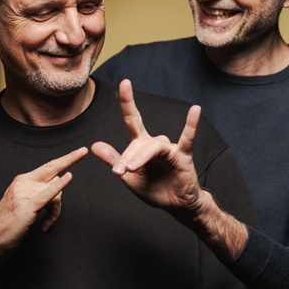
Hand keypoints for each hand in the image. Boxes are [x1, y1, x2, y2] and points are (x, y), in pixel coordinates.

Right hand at [0, 147, 87, 288]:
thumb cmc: (8, 226)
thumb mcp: (25, 205)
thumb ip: (40, 194)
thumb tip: (57, 191)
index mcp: (22, 181)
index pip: (47, 167)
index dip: (64, 159)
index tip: (78, 152)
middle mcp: (22, 183)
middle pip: (53, 173)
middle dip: (70, 159)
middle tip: (83, 151)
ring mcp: (23, 193)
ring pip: (55, 193)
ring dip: (56, 212)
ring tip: (47, 224)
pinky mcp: (27, 206)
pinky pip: (47, 194)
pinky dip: (59, 186)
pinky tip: (68, 177)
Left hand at [92, 80, 248, 259]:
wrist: (176, 205)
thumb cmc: (153, 189)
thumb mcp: (129, 177)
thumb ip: (113, 160)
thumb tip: (94, 145)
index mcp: (141, 146)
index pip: (132, 119)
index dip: (128, 101)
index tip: (125, 82)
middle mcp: (155, 143)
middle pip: (139, 140)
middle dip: (129, 155)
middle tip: (120, 171)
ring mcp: (170, 149)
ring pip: (154, 146)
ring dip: (141, 157)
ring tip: (130, 169)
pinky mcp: (183, 157)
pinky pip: (187, 139)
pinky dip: (191, 125)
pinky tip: (194, 110)